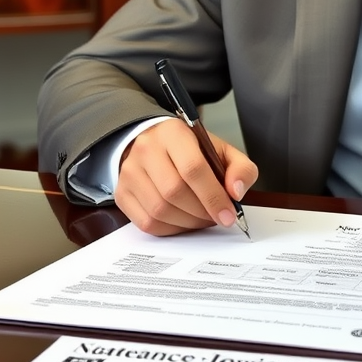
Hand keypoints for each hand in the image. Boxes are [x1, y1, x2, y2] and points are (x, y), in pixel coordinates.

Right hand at [114, 118, 257, 235]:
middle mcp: (147, 150)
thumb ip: (240, 168)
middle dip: (202, 212)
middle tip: (217, 217)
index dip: (213, 196)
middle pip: (175, 192)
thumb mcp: (221, 150)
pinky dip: (171, 229)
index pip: (193, 168)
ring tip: (202, 218)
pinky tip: (184, 221)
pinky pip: (146, 223)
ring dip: (188, 223)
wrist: (154, 144)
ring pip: (160, 210)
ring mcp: (130, 173)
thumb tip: (236, 192)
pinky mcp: (122, 194)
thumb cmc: (191, 150)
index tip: (229, 215)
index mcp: (174, 133)